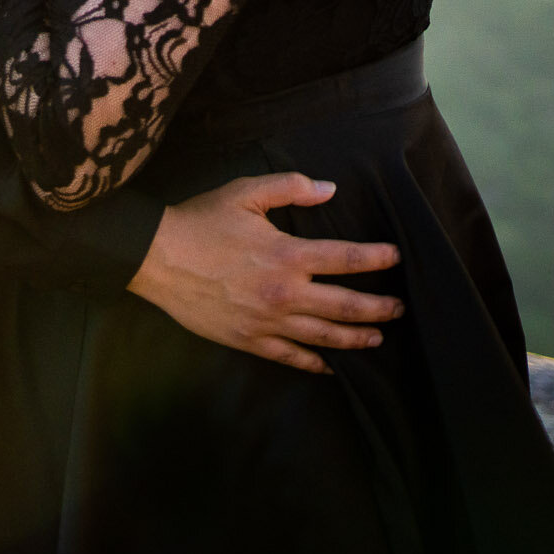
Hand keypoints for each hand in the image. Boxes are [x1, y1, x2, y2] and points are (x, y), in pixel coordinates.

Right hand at [126, 172, 403, 373]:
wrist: (154, 257)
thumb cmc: (199, 221)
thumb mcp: (244, 192)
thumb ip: (290, 188)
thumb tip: (330, 190)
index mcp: (288, 255)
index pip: (347, 259)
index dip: (377, 258)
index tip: (395, 257)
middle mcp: (285, 293)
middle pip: (346, 305)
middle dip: (378, 308)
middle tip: (399, 309)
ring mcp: (267, 321)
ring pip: (325, 336)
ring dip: (356, 338)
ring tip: (377, 337)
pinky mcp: (248, 339)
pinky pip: (290, 356)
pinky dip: (314, 363)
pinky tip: (329, 366)